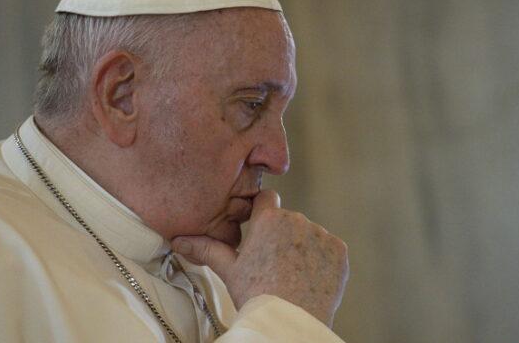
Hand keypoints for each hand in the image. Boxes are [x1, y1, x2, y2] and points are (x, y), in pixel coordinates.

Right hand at [171, 190, 348, 326]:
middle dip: (282, 235)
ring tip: (291, 275)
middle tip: (273, 264)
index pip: (266, 198)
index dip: (262, 212)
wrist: (289, 320)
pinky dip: (322, 260)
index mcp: (268, 218)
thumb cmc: (256, 295)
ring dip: (303, 247)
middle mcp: (297, 219)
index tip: (260, 228)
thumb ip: (207, 249)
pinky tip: (309, 278)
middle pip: (288, 219)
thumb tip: (178, 241)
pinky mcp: (340, 250)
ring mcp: (321, 234)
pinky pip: (329, 249)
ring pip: (309, 234)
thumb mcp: (229, 270)